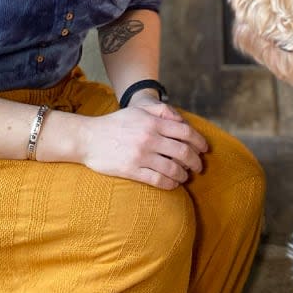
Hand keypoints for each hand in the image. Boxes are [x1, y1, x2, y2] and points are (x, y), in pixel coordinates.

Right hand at [79, 101, 209, 189]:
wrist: (88, 138)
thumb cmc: (115, 123)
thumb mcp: (137, 109)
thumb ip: (161, 110)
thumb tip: (182, 120)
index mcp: (152, 122)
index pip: (185, 132)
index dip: (199, 142)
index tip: (204, 149)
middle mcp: (149, 138)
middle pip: (183, 152)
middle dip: (195, 161)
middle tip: (198, 167)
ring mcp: (140, 155)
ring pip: (173, 168)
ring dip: (184, 174)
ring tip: (185, 176)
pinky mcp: (132, 170)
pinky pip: (158, 180)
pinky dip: (170, 184)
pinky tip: (173, 184)